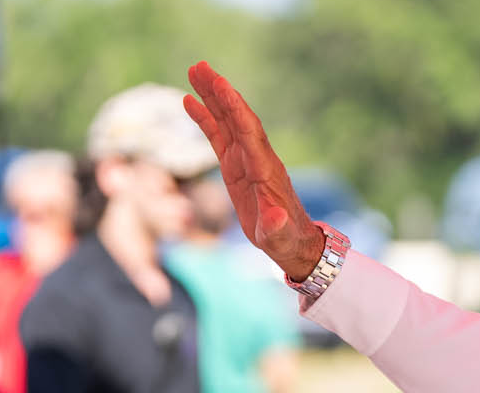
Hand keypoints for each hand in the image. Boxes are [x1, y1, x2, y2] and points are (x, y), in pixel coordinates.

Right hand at [184, 63, 326, 280]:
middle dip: (219, 91)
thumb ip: (276, 225)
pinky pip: (218, 135)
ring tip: (193, 71)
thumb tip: (275, 217)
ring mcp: (245, 159)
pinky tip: (189, 101)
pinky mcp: (235, 166)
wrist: (290, 240)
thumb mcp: (280, 235)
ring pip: (226, 120)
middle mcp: (255, 157)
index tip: (221, 84)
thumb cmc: (285, 238)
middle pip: (236, 116)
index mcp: (264, 169)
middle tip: (200, 66)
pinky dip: (205, 118)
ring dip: (210, 96)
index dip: (235, 108)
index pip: (248, 131)